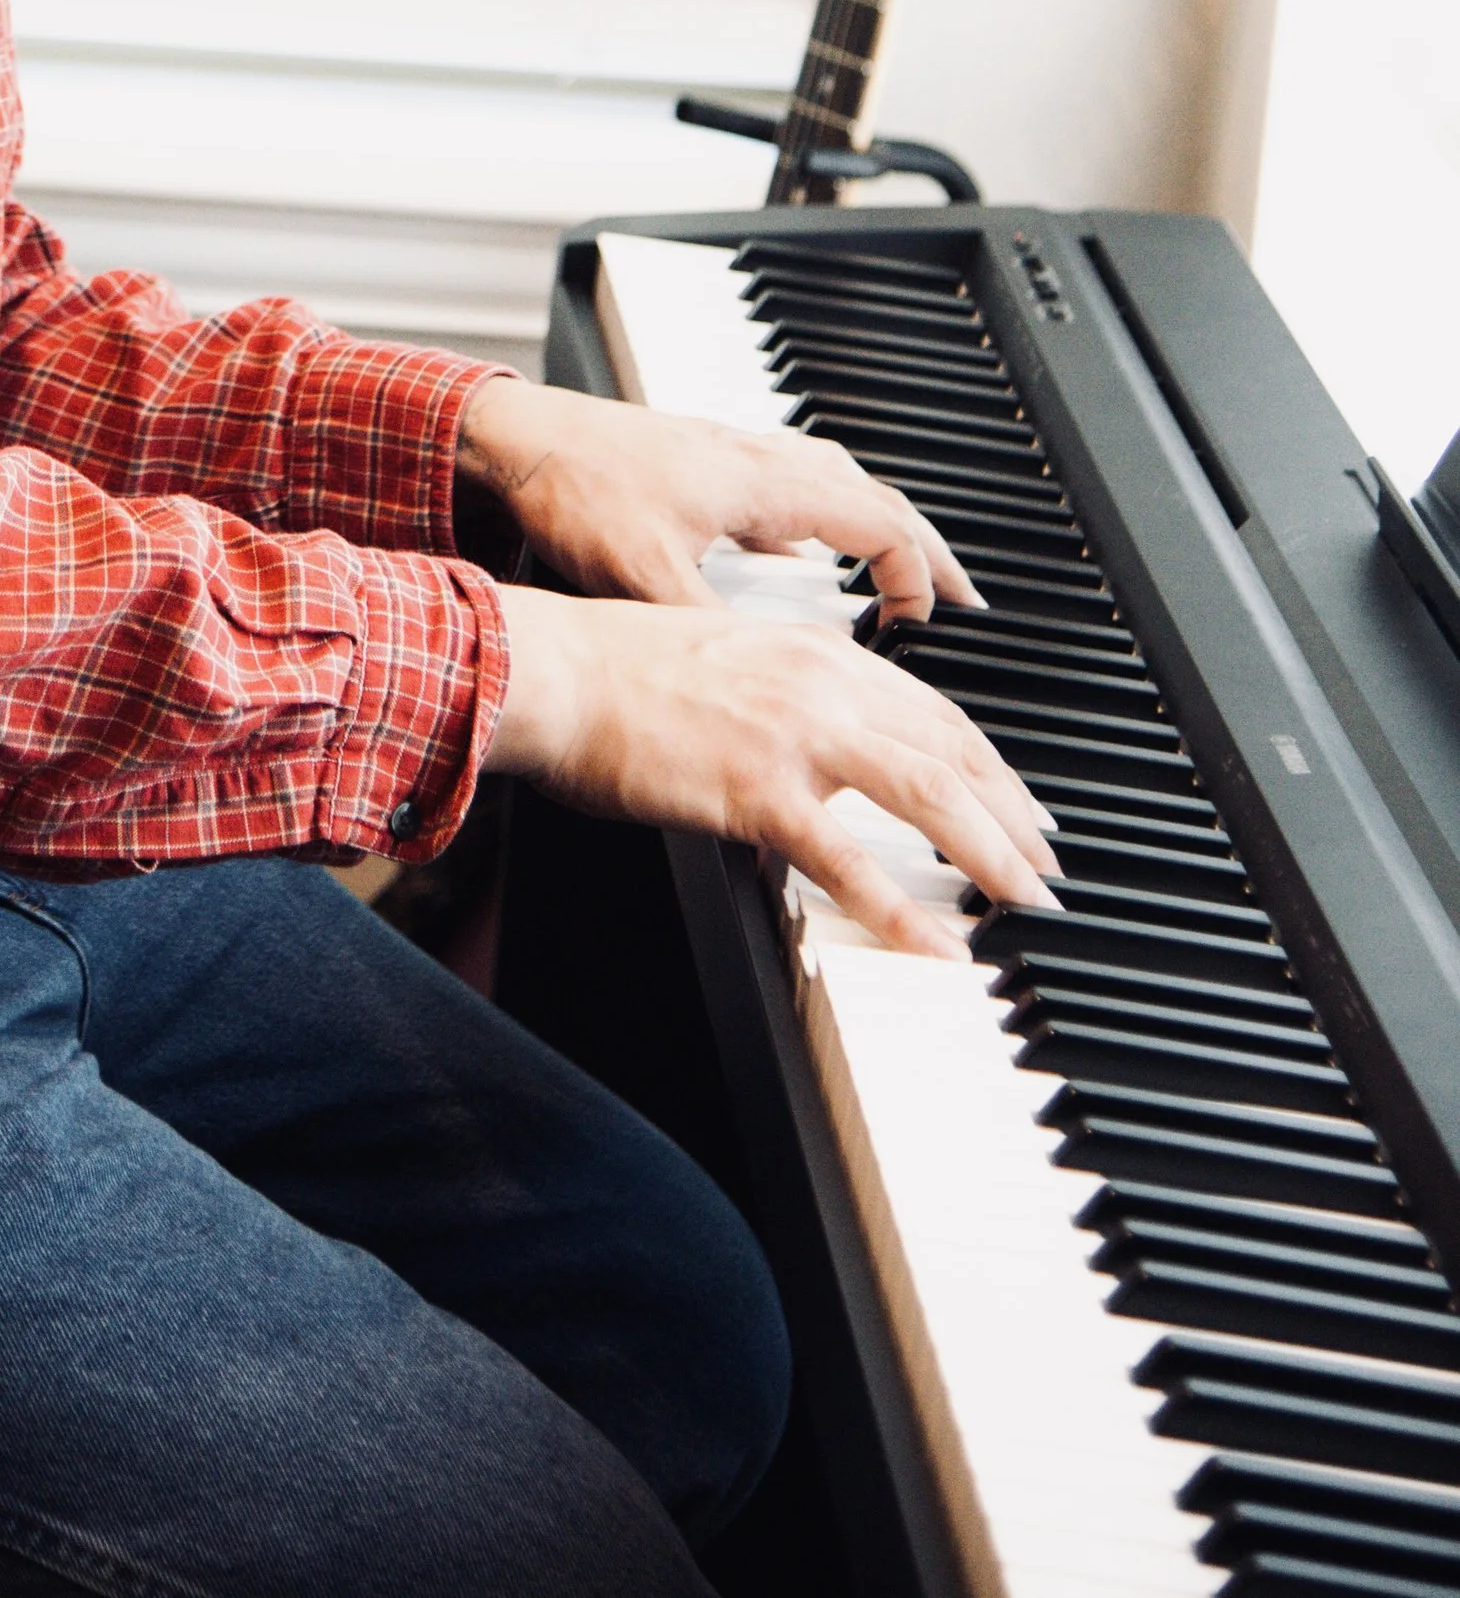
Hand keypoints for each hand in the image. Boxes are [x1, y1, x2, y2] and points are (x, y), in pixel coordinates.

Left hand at [457, 375, 979, 627]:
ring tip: (899, 574)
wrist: (514, 437)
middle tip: (960, 601)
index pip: (882, 524)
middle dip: (926, 552)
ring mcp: (735, 455)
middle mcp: (762, 460)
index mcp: (765, 483)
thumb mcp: (648, 579)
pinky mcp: (705, 461)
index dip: (918, 578)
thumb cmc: (575, 491)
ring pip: (838, 484)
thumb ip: (711, 634)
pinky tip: (800, 549)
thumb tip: (763, 689)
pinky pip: (793, 483)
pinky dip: (822, 516)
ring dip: (879, 528)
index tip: (926, 628)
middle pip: (878, 498)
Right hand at [485, 586, 1057, 958]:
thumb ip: (787, 699)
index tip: (1021, 805)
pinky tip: (937, 947)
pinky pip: (850, 861)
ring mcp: (793, 736)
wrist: (553, 670)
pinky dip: (903, 910)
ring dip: (990, 852)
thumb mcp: (725, 660)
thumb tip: (821, 752)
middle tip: (1046, 867)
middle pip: (950, 749)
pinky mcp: (756, 790)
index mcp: (814, 652)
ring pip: (927, 793)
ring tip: (1026, 900)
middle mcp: (820, 684)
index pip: (932, 710)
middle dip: (1013, 814)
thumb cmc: (614, 670)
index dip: (989, 763)